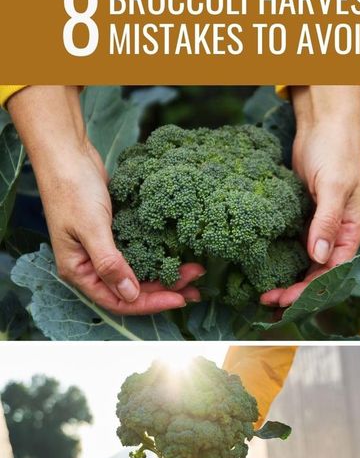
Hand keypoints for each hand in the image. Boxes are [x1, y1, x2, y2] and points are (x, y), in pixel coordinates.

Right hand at [7, 86, 203, 314]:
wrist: (67, 154)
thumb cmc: (72, 189)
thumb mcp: (92, 228)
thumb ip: (110, 263)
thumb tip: (130, 295)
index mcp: (79, 271)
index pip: (118, 301)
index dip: (150, 304)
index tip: (179, 299)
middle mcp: (91, 266)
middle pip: (132, 290)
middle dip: (164, 290)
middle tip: (194, 288)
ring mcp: (103, 250)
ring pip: (139, 273)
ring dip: (164, 274)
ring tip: (193, 272)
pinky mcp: (115, 234)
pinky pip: (140, 254)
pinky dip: (158, 256)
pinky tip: (177, 255)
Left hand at [261, 86, 359, 307]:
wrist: (323, 125)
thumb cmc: (336, 152)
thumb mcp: (334, 186)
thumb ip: (326, 222)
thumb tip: (319, 257)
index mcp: (351, 231)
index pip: (333, 272)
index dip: (310, 290)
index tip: (286, 300)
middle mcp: (335, 234)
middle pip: (317, 273)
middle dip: (295, 290)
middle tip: (268, 301)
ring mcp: (317, 227)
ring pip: (304, 263)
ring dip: (286, 278)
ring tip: (263, 292)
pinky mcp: (301, 217)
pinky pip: (292, 245)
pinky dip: (280, 258)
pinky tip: (262, 266)